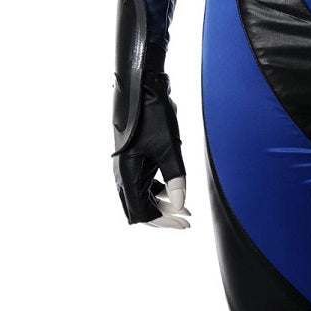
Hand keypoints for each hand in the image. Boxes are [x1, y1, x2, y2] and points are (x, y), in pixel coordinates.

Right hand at [113, 71, 190, 227]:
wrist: (142, 87)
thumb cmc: (155, 116)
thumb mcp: (170, 149)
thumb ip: (176, 179)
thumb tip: (180, 206)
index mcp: (127, 174)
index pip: (141, 213)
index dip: (164, 222)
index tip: (185, 224)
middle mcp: (122, 173)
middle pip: (139, 208)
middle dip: (163, 217)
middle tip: (187, 221)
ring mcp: (127, 166)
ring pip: (141, 196)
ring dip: (162, 204)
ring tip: (186, 209)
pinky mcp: (133, 158)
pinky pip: (143, 182)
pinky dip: (158, 190)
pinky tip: (174, 191)